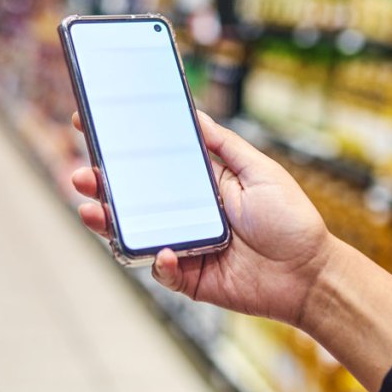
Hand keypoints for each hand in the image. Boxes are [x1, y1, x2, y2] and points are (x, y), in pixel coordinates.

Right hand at [71, 111, 334, 328]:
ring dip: (109, 221)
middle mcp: (184, 212)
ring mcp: (182, 244)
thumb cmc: (291, 221)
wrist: (311, 274)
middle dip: (100, 185)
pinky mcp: (188, 277)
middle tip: (80, 174)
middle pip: (132, 197)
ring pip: (135, 232)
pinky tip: (162, 251)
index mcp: (199, 183)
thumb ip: (224, 146)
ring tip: (90, 209)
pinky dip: (158, 261)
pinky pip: (162, 269)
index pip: (151, 160)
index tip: (89, 123)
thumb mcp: (260, 171)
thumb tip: (193, 114)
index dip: (120, 145)